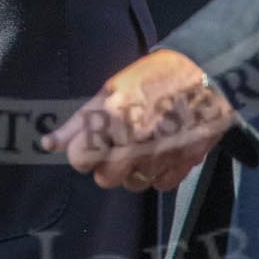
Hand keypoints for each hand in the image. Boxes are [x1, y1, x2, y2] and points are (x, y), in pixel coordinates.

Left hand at [42, 49, 232, 191]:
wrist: (210, 72)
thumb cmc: (156, 74)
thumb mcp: (112, 89)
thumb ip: (81, 120)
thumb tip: (49, 144)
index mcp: (114, 118)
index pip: (79, 159)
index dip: (83, 150)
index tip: (91, 140)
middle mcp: (137, 142)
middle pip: (105, 179)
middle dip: (108, 163)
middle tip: (119, 142)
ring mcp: (163, 156)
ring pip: (133, 185)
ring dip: (134, 170)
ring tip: (143, 145)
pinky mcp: (186, 164)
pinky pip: (161, 185)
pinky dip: (159, 173)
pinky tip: (162, 151)